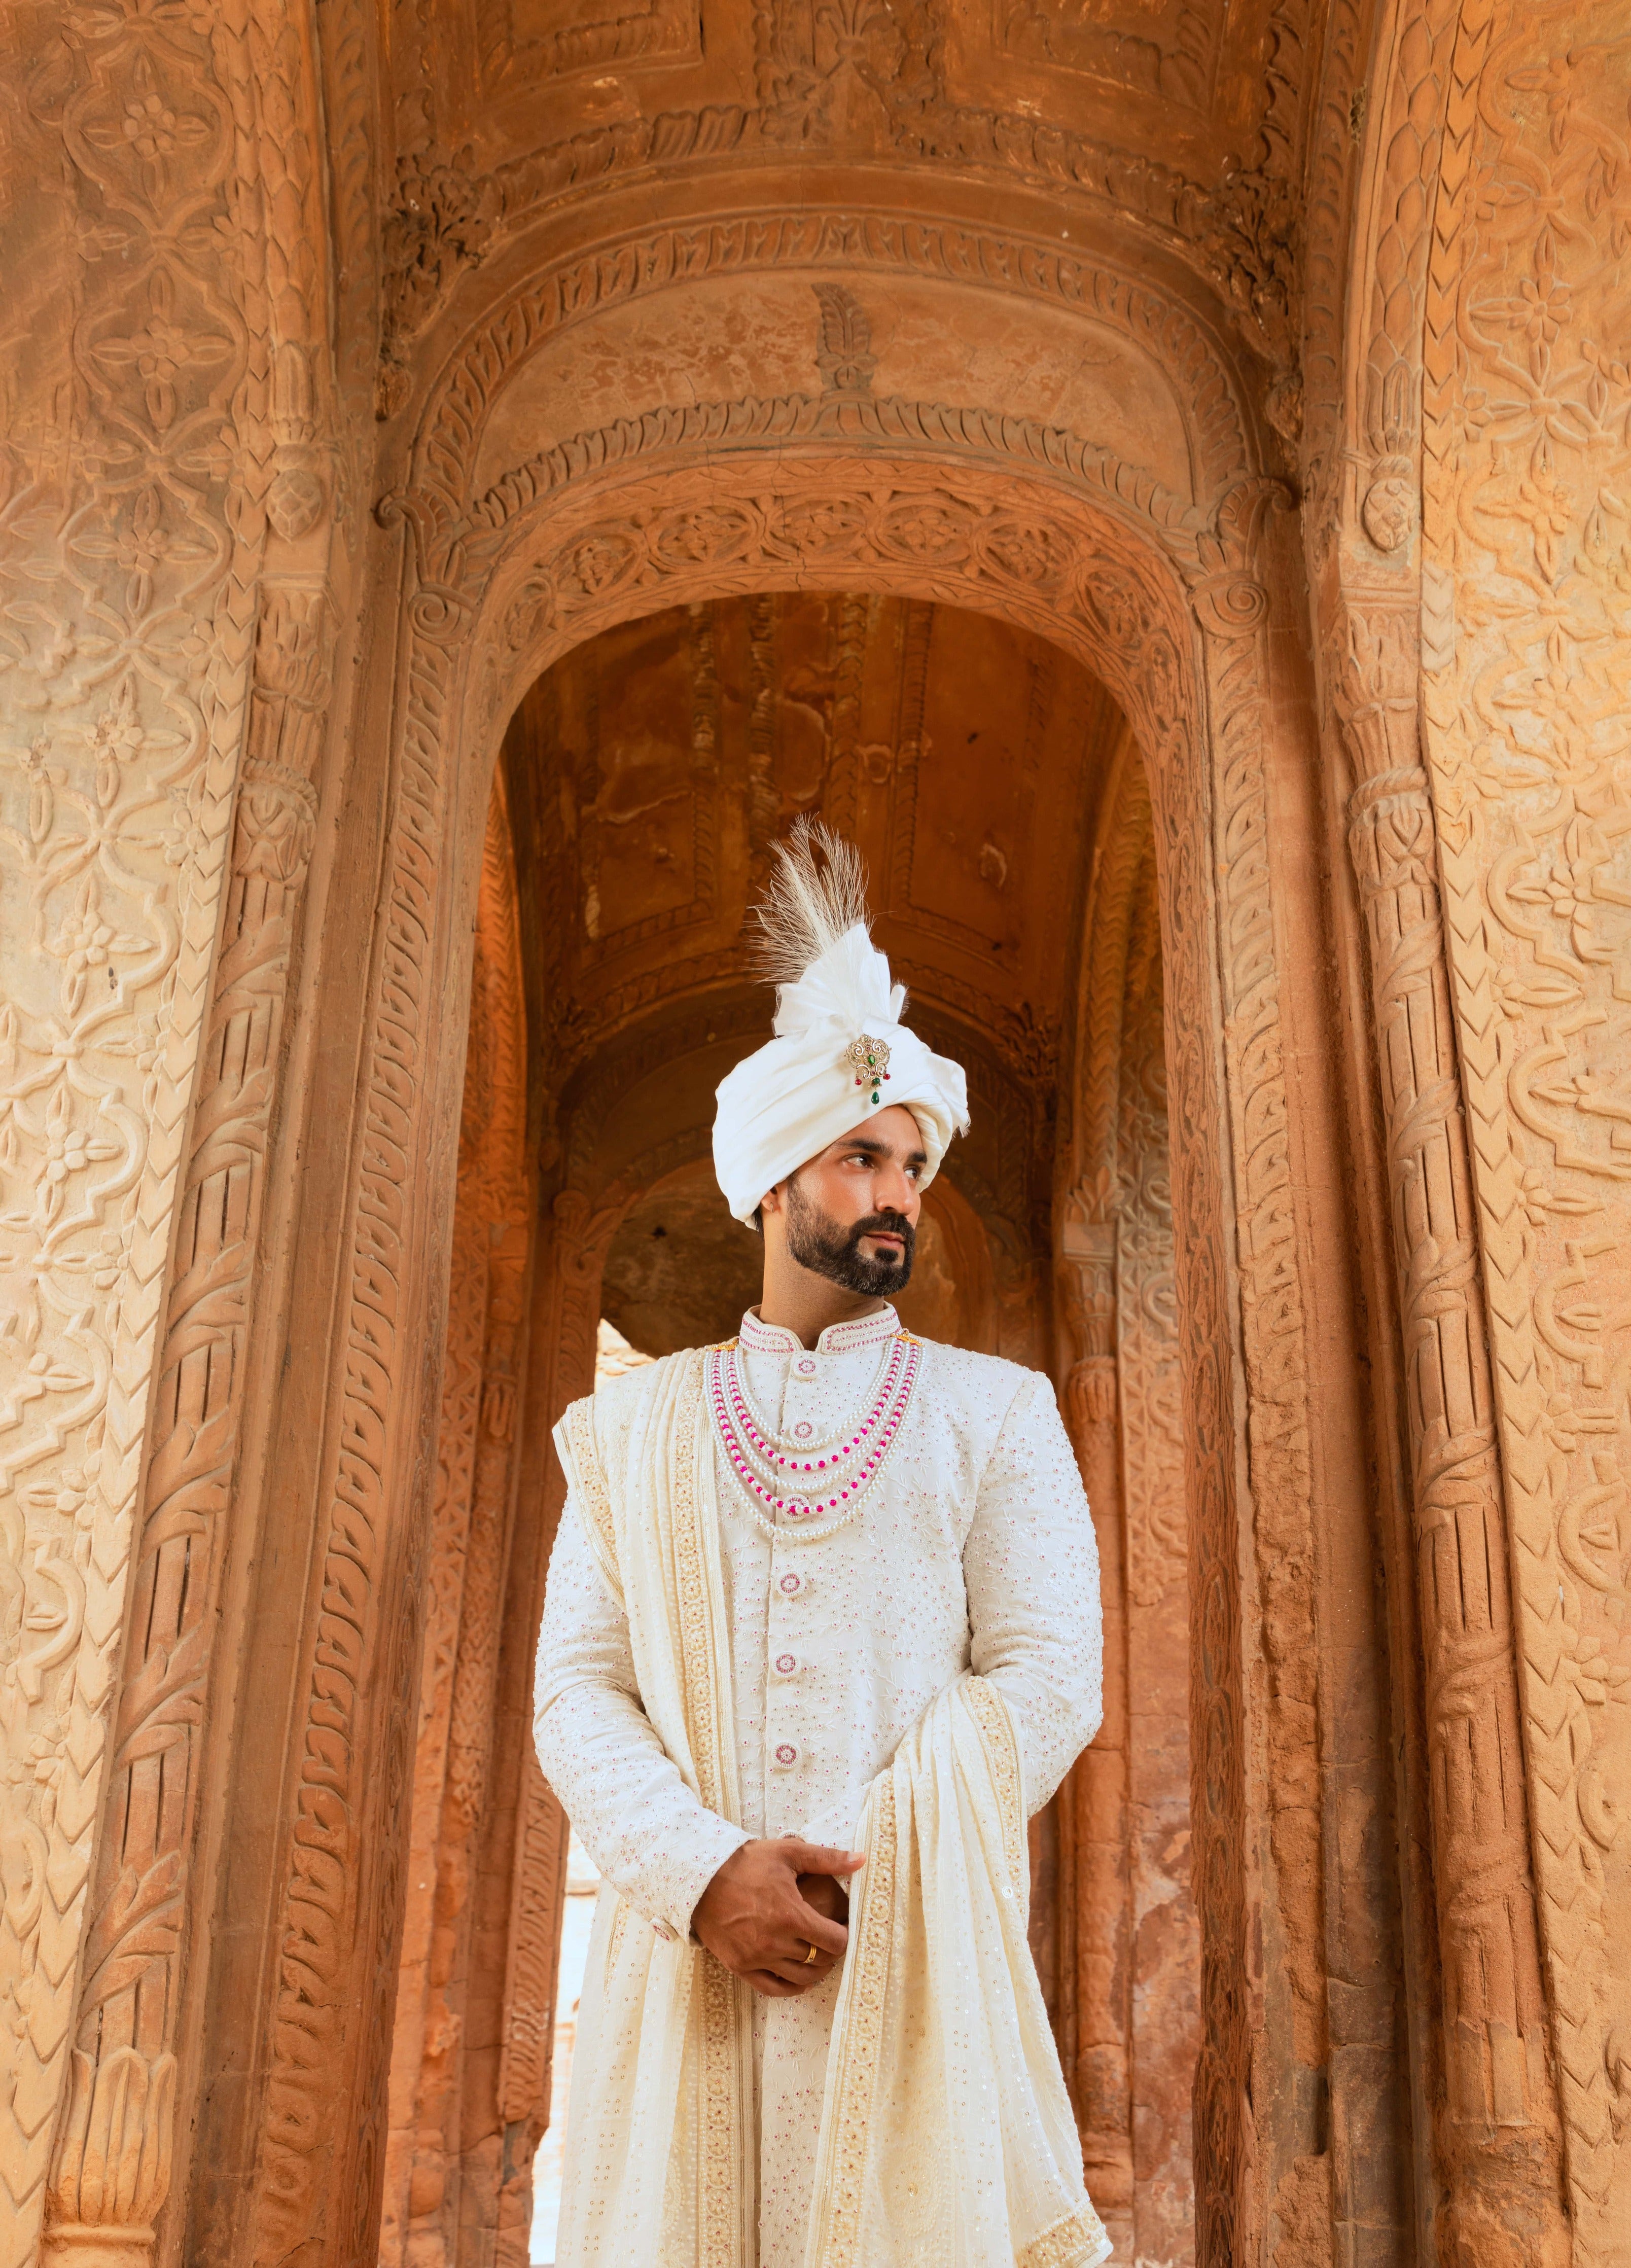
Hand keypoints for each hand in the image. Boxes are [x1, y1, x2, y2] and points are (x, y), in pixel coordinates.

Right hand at [692, 1837, 863, 1996]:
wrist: (700, 1878)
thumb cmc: (747, 1862)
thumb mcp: (789, 1853)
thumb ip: (828, 1858)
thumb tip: (862, 1860)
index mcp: (791, 1915)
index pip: (835, 1941)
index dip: (845, 1935)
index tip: (844, 1928)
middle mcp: (775, 1942)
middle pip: (820, 1961)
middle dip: (831, 1952)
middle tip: (832, 1940)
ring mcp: (756, 1958)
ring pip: (800, 1979)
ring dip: (815, 1971)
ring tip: (818, 1957)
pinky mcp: (740, 1967)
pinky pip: (773, 1989)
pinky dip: (791, 1987)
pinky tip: (798, 1978)